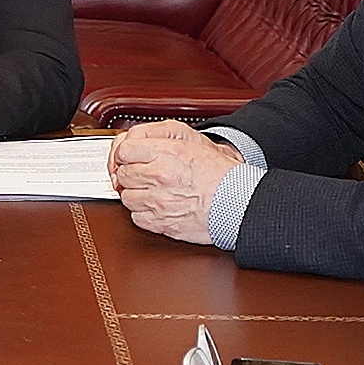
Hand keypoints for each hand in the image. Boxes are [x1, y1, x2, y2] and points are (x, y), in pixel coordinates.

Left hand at [109, 121, 240, 244]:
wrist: (240, 204)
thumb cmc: (223, 176)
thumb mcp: (194, 144)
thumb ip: (163, 141)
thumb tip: (138, 143)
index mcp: (168, 153)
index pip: (124, 150)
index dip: (126, 154)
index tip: (131, 158)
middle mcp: (160, 176)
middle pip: (123, 174)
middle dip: (131, 175)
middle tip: (143, 176)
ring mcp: (158, 201)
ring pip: (127, 197)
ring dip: (136, 194)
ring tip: (153, 192)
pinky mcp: (161, 223)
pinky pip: (137, 217)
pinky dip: (144, 214)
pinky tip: (157, 207)